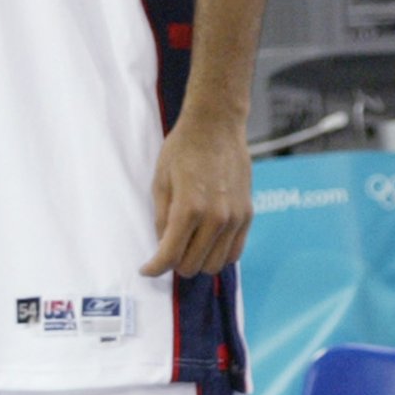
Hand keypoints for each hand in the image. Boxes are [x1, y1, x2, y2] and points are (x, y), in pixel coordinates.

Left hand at [145, 112, 252, 276]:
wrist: (216, 125)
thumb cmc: (183, 149)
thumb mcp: (160, 183)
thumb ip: (162, 219)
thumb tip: (163, 247)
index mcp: (188, 208)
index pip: (169, 256)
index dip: (154, 268)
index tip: (146, 269)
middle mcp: (215, 217)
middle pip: (192, 265)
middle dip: (174, 264)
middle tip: (166, 250)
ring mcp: (235, 217)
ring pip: (215, 264)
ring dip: (197, 261)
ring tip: (188, 246)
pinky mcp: (248, 214)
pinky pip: (235, 252)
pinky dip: (219, 255)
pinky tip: (207, 243)